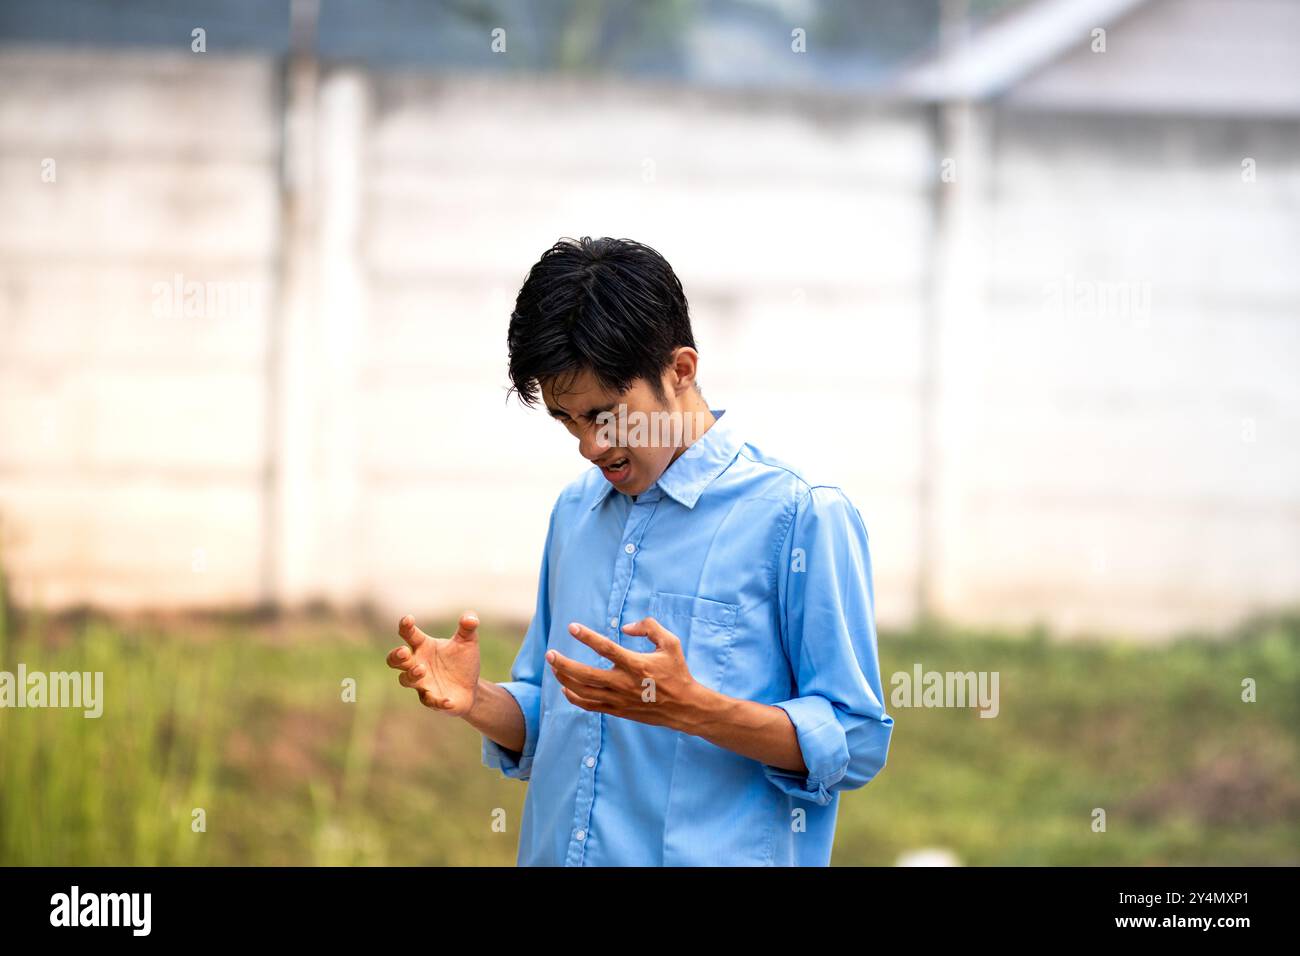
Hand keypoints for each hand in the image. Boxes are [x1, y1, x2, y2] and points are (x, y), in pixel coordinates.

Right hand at [386, 612, 480, 715]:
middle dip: (396, 656)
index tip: (408, 619)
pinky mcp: (431, 700)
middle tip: (404, 652)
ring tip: (421, 669)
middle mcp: (417, 664)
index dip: (406, 627)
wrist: (471, 687)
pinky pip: (429, 701)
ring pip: (406, 680)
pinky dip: (437, 701)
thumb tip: (470, 618)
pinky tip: (447, 700)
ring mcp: (422, 683)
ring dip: (412, 675)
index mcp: (423, 646)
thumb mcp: (468, 642)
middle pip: (395, 660)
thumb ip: (468, 627)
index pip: (409, 635)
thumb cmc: (463, 661)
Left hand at [545, 618, 708, 732]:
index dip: (587, 637)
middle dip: (564, 664)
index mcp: (636, 664)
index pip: (606, 648)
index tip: (572, 627)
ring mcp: (619, 699)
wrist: (684, 707)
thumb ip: (649, 627)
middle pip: (585, 675)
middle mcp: (624, 683)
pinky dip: (574, 697)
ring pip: (583, 692)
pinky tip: (565, 687)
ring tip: (554, 667)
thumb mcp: (670, 643)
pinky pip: (589, 705)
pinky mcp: (617, 710)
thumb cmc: (677, 672)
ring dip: (565, 678)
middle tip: (550, 654)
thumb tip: (626, 626)